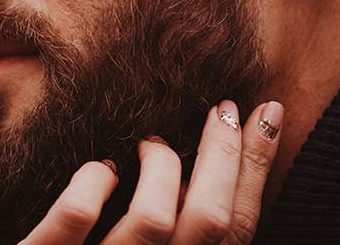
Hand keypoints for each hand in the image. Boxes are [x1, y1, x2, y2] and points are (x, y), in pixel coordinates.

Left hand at [19, 100, 283, 244]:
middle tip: (220, 107)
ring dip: (159, 165)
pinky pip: (73, 220)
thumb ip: (177, 235)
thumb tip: (210, 173)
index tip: (266, 113)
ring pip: (152, 219)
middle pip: (208, 222)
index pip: (236, 231)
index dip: (256, 170)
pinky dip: (89, 184)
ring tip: (148, 142)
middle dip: (224, 152)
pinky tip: (95, 171)